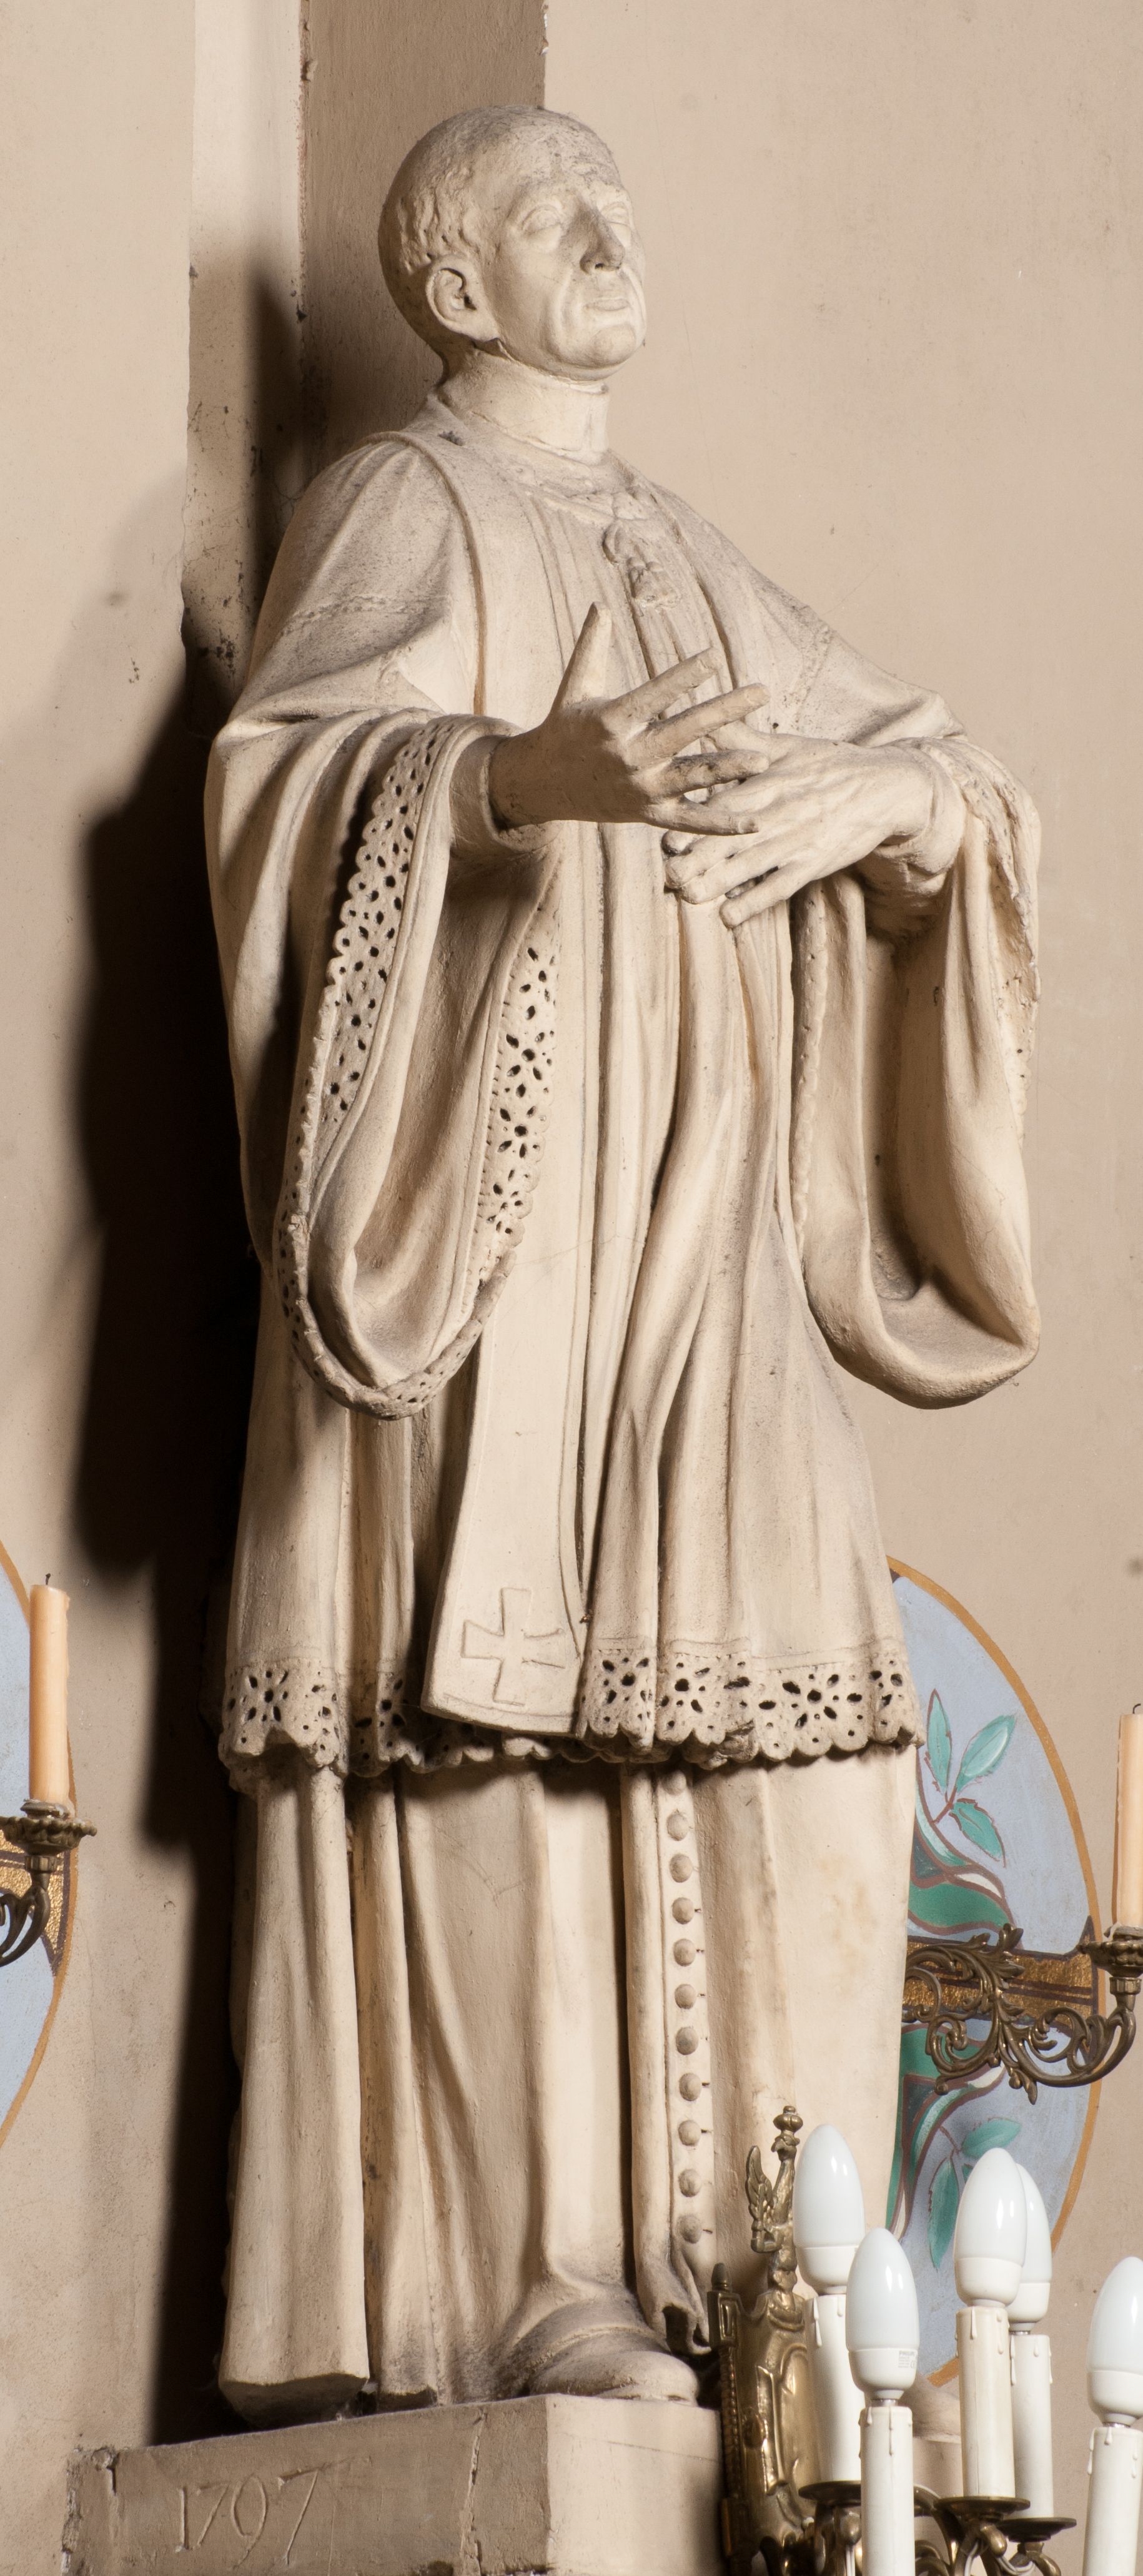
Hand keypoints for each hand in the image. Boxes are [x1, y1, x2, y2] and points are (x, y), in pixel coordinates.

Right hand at [486, 604, 772, 832]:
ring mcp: (640, 788)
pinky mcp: (648, 815)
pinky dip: (722, 825)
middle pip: (685, 730)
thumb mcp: (575, 685)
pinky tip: (755, 824)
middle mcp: (629, 755)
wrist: (540, 784)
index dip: (683, 676)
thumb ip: (591, 646)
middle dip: (726, 710)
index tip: (714, 657)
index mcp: (611, 720)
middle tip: (763, 691)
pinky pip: (690, 821)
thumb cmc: (563, 727)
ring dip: (729, 769)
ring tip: (763, 760)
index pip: (654, 695)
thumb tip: (600, 604)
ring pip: (693, 777)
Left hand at [660, 735, 938, 923]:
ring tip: (687, 897)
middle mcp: (779, 813)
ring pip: (751, 866)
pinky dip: (754, 902)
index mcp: (769, 783)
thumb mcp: (787, 746)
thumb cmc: (830, 764)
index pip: (726, 806)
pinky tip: (728, 918)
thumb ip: (742, 738)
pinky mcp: (814, 863)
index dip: (696, 825)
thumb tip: (704, 715)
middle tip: (667, 876)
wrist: (886, 786)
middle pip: (732, 839)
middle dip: (699, 860)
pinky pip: (780, 887)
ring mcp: (797, 841)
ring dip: (718, 883)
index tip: (668, 840)